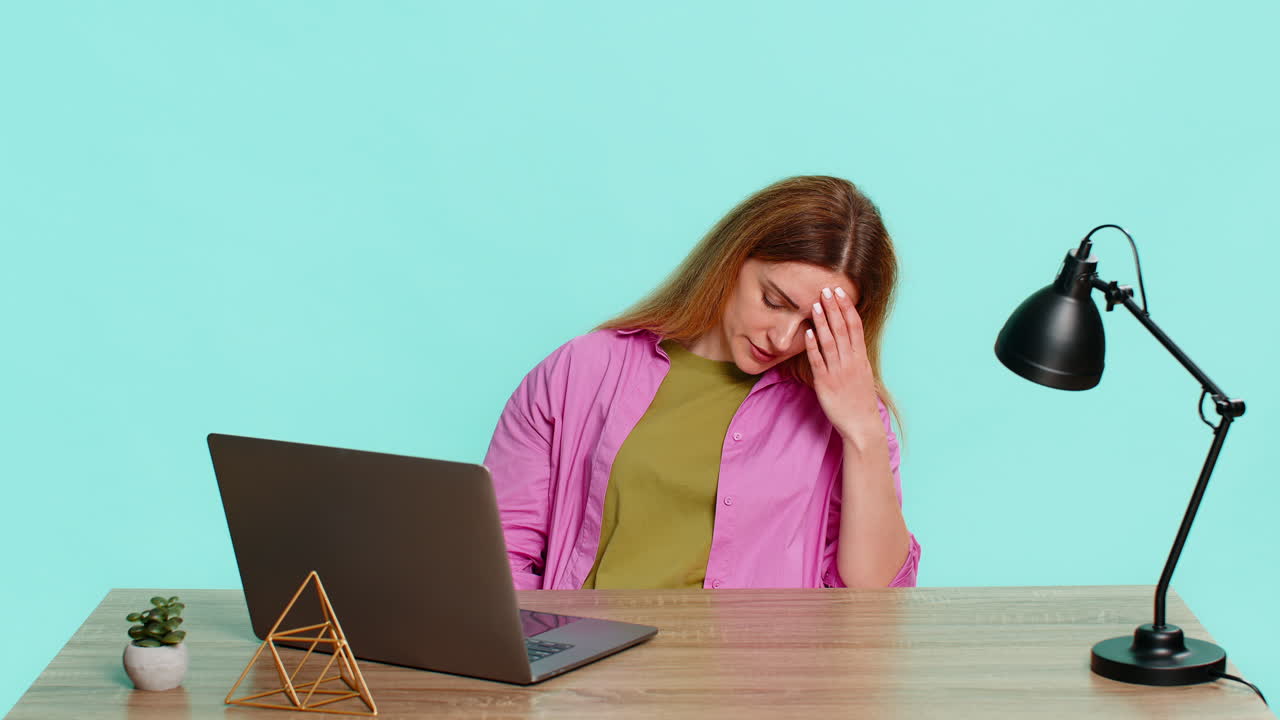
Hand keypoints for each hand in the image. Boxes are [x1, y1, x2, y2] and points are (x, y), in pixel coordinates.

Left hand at [803, 287, 881, 440]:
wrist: (861, 425)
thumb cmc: (860, 401)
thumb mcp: (862, 374)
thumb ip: (854, 356)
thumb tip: (847, 340)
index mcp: (861, 358)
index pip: (855, 326)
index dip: (847, 308)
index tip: (840, 292)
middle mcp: (851, 361)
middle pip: (842, 329)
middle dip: (834, 308)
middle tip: (826, 289)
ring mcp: (838, 371)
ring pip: (830, 342)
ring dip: (822, 322)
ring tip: (815, 305)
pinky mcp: (825, 383)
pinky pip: (818, 361)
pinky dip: (813, 346)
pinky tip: (808, 333)